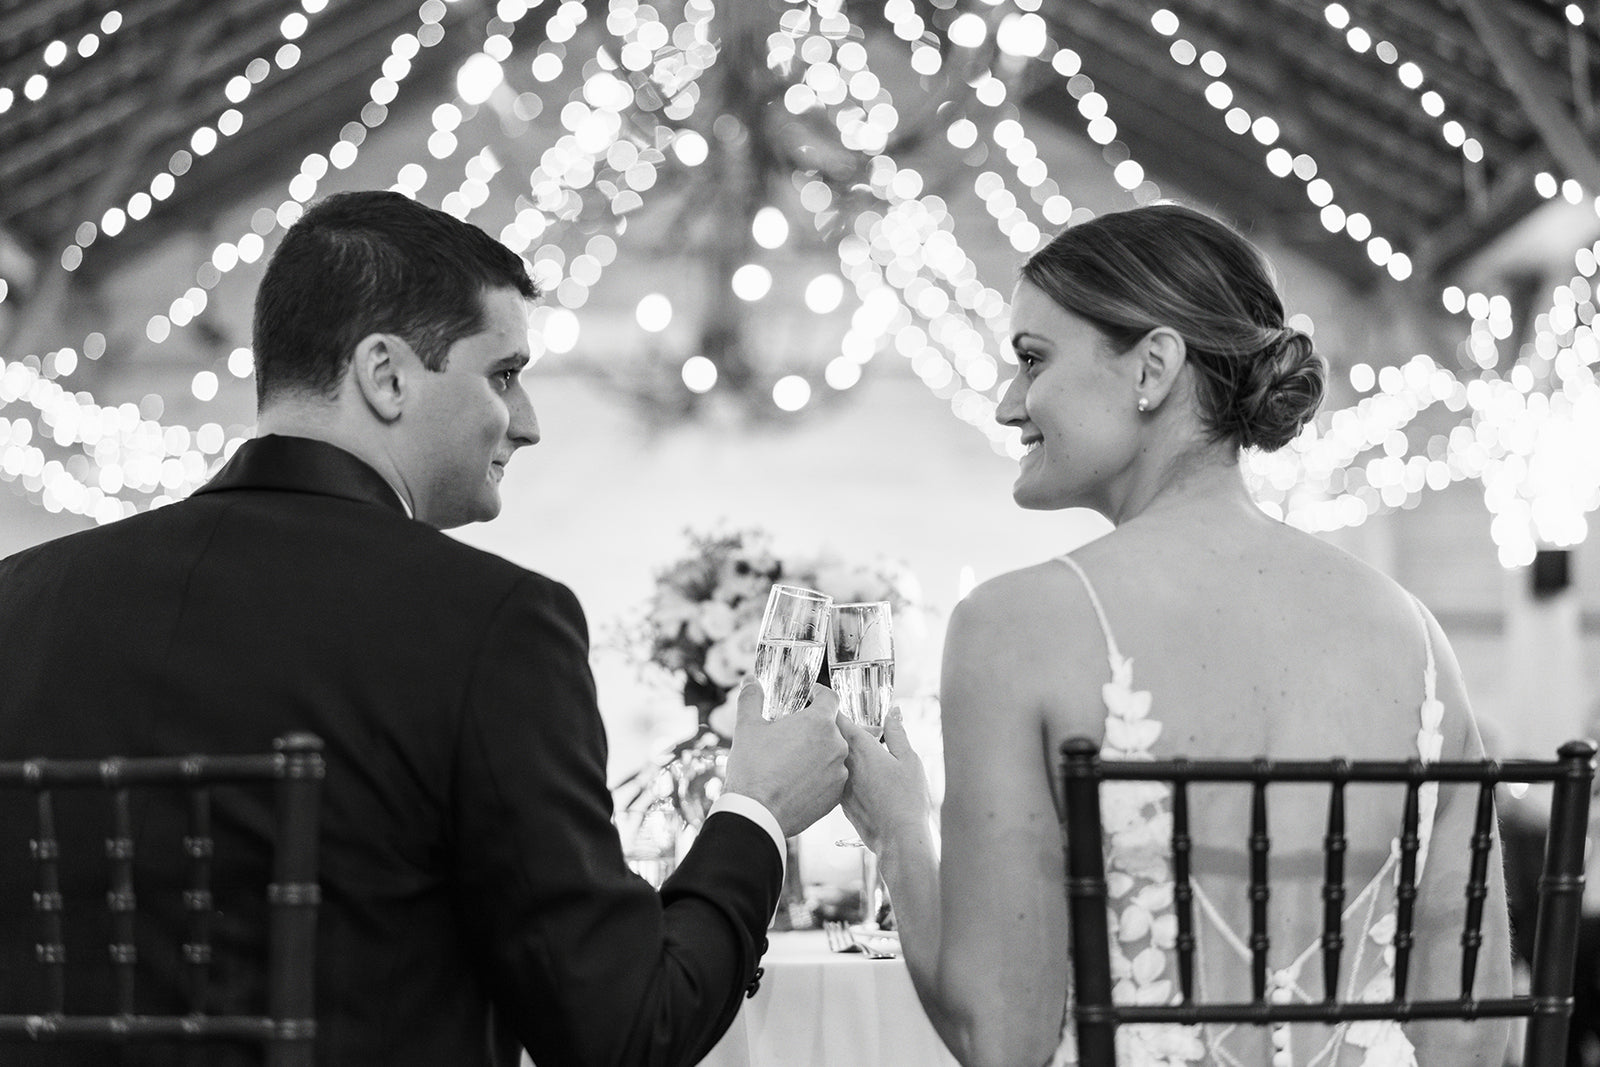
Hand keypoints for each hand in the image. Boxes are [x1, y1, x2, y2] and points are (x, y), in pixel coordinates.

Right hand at [722, 680, 847, 837]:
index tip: (809, 696)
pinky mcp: (836, 795)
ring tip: (792, 759)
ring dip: (817, 752)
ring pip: (831, 753)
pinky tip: (797, 779)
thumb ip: (752, 698)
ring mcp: (839, 772)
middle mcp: (836, 745)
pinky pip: (831, 777)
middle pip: (830, 727)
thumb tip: (750, 681)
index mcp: (819, 723)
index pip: (830, 698)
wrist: (756, 813)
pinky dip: (819, 775)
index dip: (818, 694)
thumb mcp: (748, 726)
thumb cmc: (752, 769)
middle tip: (791, 732)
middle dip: (813, 727)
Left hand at [839, 707, 933, 854]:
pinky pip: (835, 777)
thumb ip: (897, 733)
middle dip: (831, 724)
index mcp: (860, 748)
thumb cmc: (907, 799)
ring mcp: (839, 784)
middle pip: (829, 736)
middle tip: (838, 717)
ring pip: (831, 758)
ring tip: (849, 746)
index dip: (826, 701)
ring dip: (834, 748)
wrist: (898, 838)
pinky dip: (839, 770)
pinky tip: (857, 775)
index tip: (818, 690)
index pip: (837, 717)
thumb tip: (893, 711)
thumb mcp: (909, 760)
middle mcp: (844, 764)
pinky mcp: (840, 802)